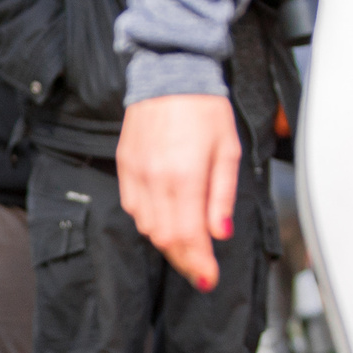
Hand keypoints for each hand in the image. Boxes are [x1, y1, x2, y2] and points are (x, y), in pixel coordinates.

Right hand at [117, 93, 240, 290]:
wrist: (168, 74)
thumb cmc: (203, 108)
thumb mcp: (227, 151)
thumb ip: (222, 196)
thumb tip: (219, 234)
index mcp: (184, 177)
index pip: (188, 236)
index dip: (199, 263)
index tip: (209, 278)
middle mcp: (155, 180)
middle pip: (165, 238)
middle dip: (185, 259)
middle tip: (201, 270)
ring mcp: (135, 174)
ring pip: (148, 226)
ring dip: (168, 242)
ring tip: (187, 246)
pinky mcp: (125, 166)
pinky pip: (134, 207)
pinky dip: (150, 221)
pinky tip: (166, 219)